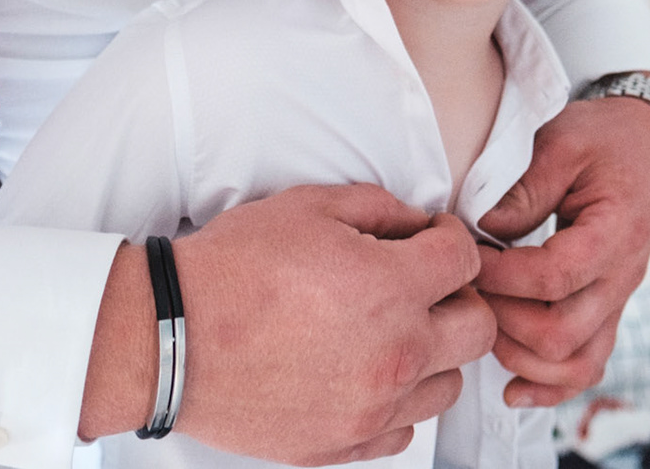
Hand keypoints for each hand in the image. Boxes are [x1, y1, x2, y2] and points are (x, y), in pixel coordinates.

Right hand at [91, 183, 494, 464]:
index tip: (432, 238)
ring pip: (449, 385)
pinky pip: (405, 429)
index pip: (466, 259)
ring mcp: (371, 406)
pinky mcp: (344, 443)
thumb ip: (379, 208)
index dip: (451, 236)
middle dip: (460, 297)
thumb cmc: (230, 272)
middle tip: (426, 285)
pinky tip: (367, 372)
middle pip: (479, 328)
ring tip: (394, 331)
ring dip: (434, 353)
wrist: (170, 338)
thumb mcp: (309, 207)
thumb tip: (416, 223)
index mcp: (390, 288)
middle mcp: (394, 353)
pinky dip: (398, 401)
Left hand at [473, 92, 649, 407]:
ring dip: (520, 356)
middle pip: (563, 334)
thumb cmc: (603, 137)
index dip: (503, 277)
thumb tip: (481, 233)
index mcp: (618, 230)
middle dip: (503, 320)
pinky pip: (587, 365)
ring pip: (576, 363)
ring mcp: (618, 298)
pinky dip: (549, 386)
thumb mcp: (561, 142)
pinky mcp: (607, 309)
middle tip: (469, 290)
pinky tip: (511, 390)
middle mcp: (624, 275)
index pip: (556, 276)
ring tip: (483, 323)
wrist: (647, 142)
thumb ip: (523, 189)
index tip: (467, 260)